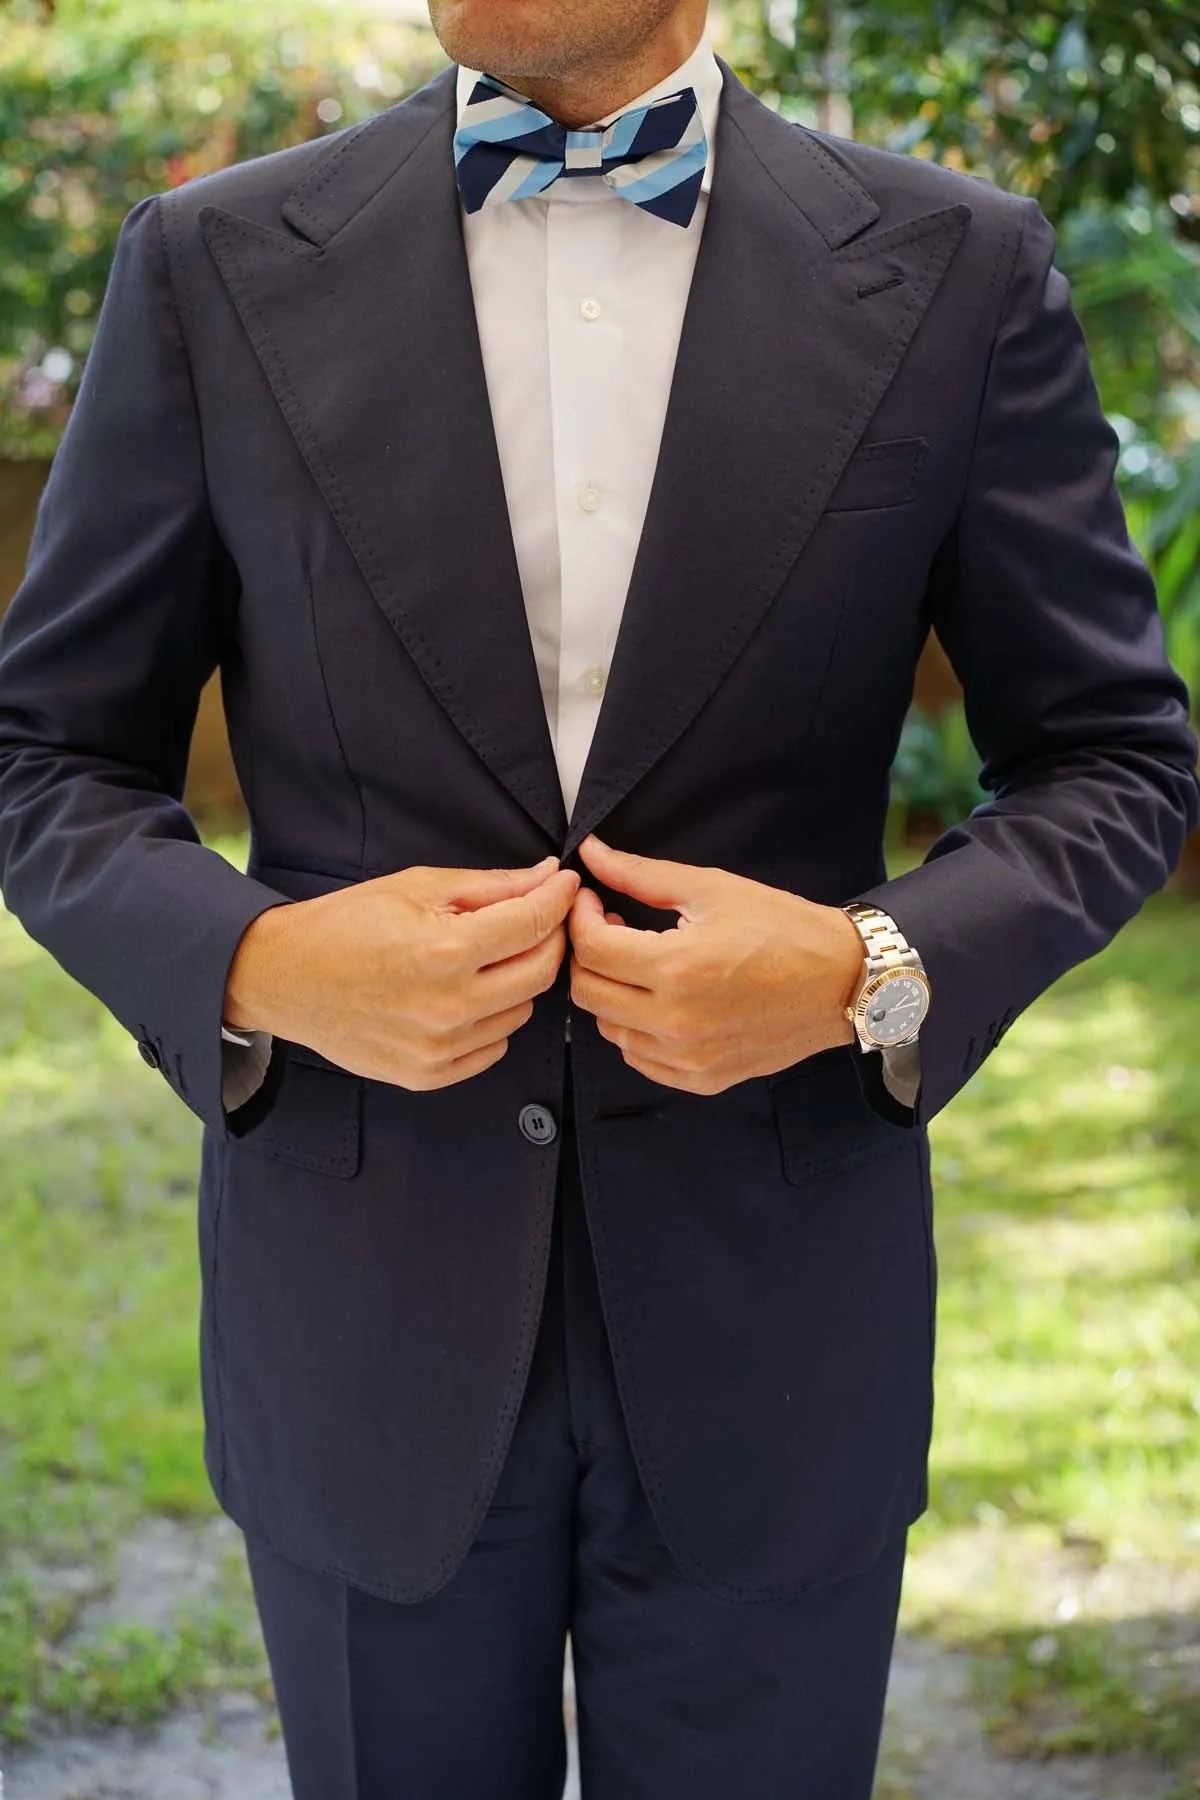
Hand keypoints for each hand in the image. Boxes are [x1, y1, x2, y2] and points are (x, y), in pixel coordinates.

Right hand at [224, 857, 579, 1089]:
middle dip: (550, 938)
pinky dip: (492, 1019)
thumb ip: (492, 886)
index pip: (535, 925)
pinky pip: (494, 1047)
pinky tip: (464, 994)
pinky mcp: (428, 1075)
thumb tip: (549, 874)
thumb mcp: (418, 888)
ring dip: (518, 981)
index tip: (567, 885)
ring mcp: (439, 1048)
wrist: (284, 978)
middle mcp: (448, 1007)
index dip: (559, 898)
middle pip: (541, 972)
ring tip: (485, 957)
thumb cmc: (346, 924)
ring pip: (522, 1011)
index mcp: (445, 951)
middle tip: (537, 918)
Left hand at [567, 835, 862, 1093]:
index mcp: (680, 968)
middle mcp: (678, 1021)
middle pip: (587, 991)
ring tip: (637, 962)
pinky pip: (638, 1057)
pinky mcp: (701, 1079)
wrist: (843, 983)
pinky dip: (634, 1028)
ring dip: (609, 991)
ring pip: (608, 1027)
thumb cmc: (784, 929)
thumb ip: (641, 874)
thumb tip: (592, 853)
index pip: (591, 948)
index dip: (580, 917)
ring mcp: (689, 1057)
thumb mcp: (712, 890)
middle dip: (586, 953)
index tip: (592, 900)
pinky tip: (656, 999)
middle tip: (609, 928)